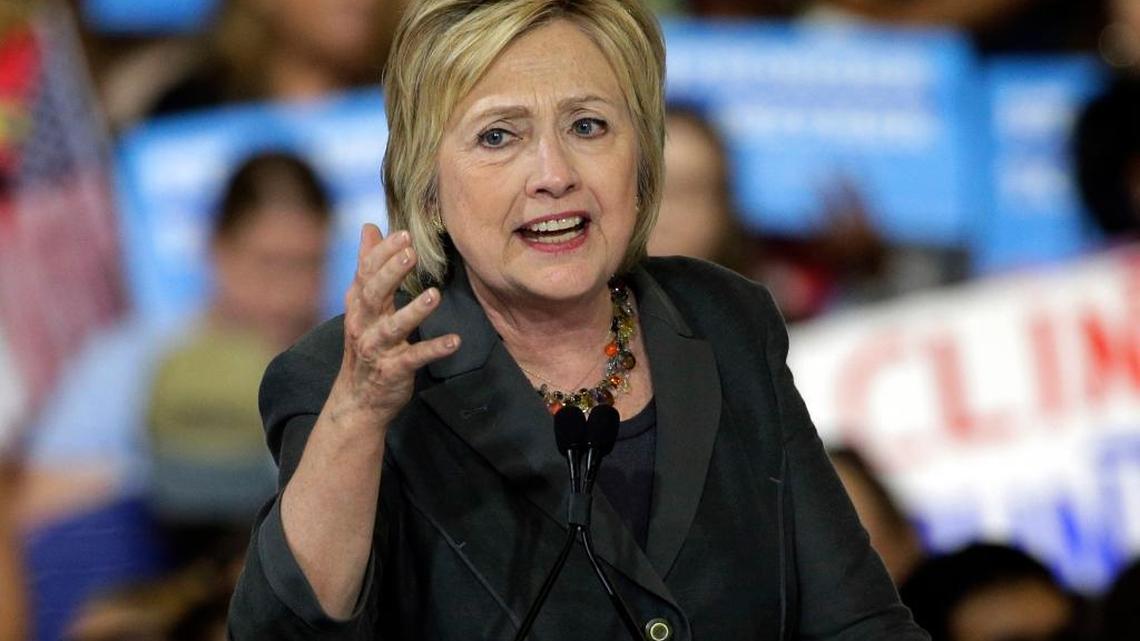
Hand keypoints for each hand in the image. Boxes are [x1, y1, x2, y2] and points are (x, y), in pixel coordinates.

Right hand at [332, 224, 459, 426]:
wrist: (357, 399)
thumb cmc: (366, 343)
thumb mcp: (363, 305)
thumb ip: (368, 266)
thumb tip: (369, 227)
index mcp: (358, 305)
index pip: (366, 274)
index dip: (382, 253)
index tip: (403, 234)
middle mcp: (363, 325)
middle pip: (373, 294)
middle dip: (391, 272)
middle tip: (412, 252)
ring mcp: (376, 349)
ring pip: (392, 327)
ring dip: (413, 311)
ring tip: (434, 295)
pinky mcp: (393, 371)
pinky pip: (414, 358)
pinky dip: (433, 349)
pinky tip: (454, 341)